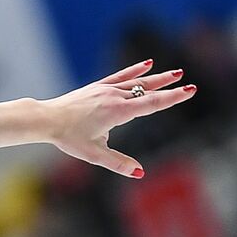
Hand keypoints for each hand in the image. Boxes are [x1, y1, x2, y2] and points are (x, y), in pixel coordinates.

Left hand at [41, 60, 194, 177]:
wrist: (46, 119)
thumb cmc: (68, 137)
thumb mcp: (94, 154)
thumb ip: (118, 163)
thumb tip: (140, 173)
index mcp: (118, 112)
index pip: (152, 103)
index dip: (172, 97)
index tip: (190, 90)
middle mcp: (114, 97)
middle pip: (147, 90)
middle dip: (169, 87)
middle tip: (189, 82)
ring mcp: (106, 89)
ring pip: (136, 82)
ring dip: (156, 78)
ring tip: (175, 72)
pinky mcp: (98, 86)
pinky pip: (120, 76)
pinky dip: (134, 70)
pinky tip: (147, 63)